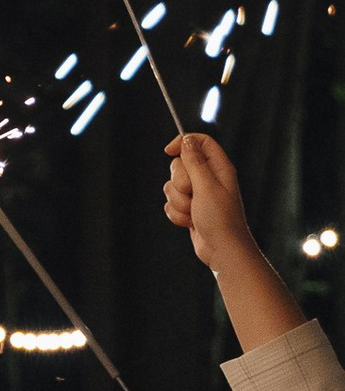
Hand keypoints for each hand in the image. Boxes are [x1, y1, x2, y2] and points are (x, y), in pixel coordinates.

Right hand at [164, 129, 257, 274]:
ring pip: (172, 186)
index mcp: (218, 168)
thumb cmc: (220, 219)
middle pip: (180, 165)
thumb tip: (186, 140)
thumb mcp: (206, 186)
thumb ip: (194, 162)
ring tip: (193, 212)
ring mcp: (198, 195)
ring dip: (178, 202)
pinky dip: (176, 214)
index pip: (200, 142)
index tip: (168, 151)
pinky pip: (170, 203)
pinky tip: (190, 222)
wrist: (221, 250)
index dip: (183, 142)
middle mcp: (208, 179)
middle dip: (179, 181)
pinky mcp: (189, 209)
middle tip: (192, 193)